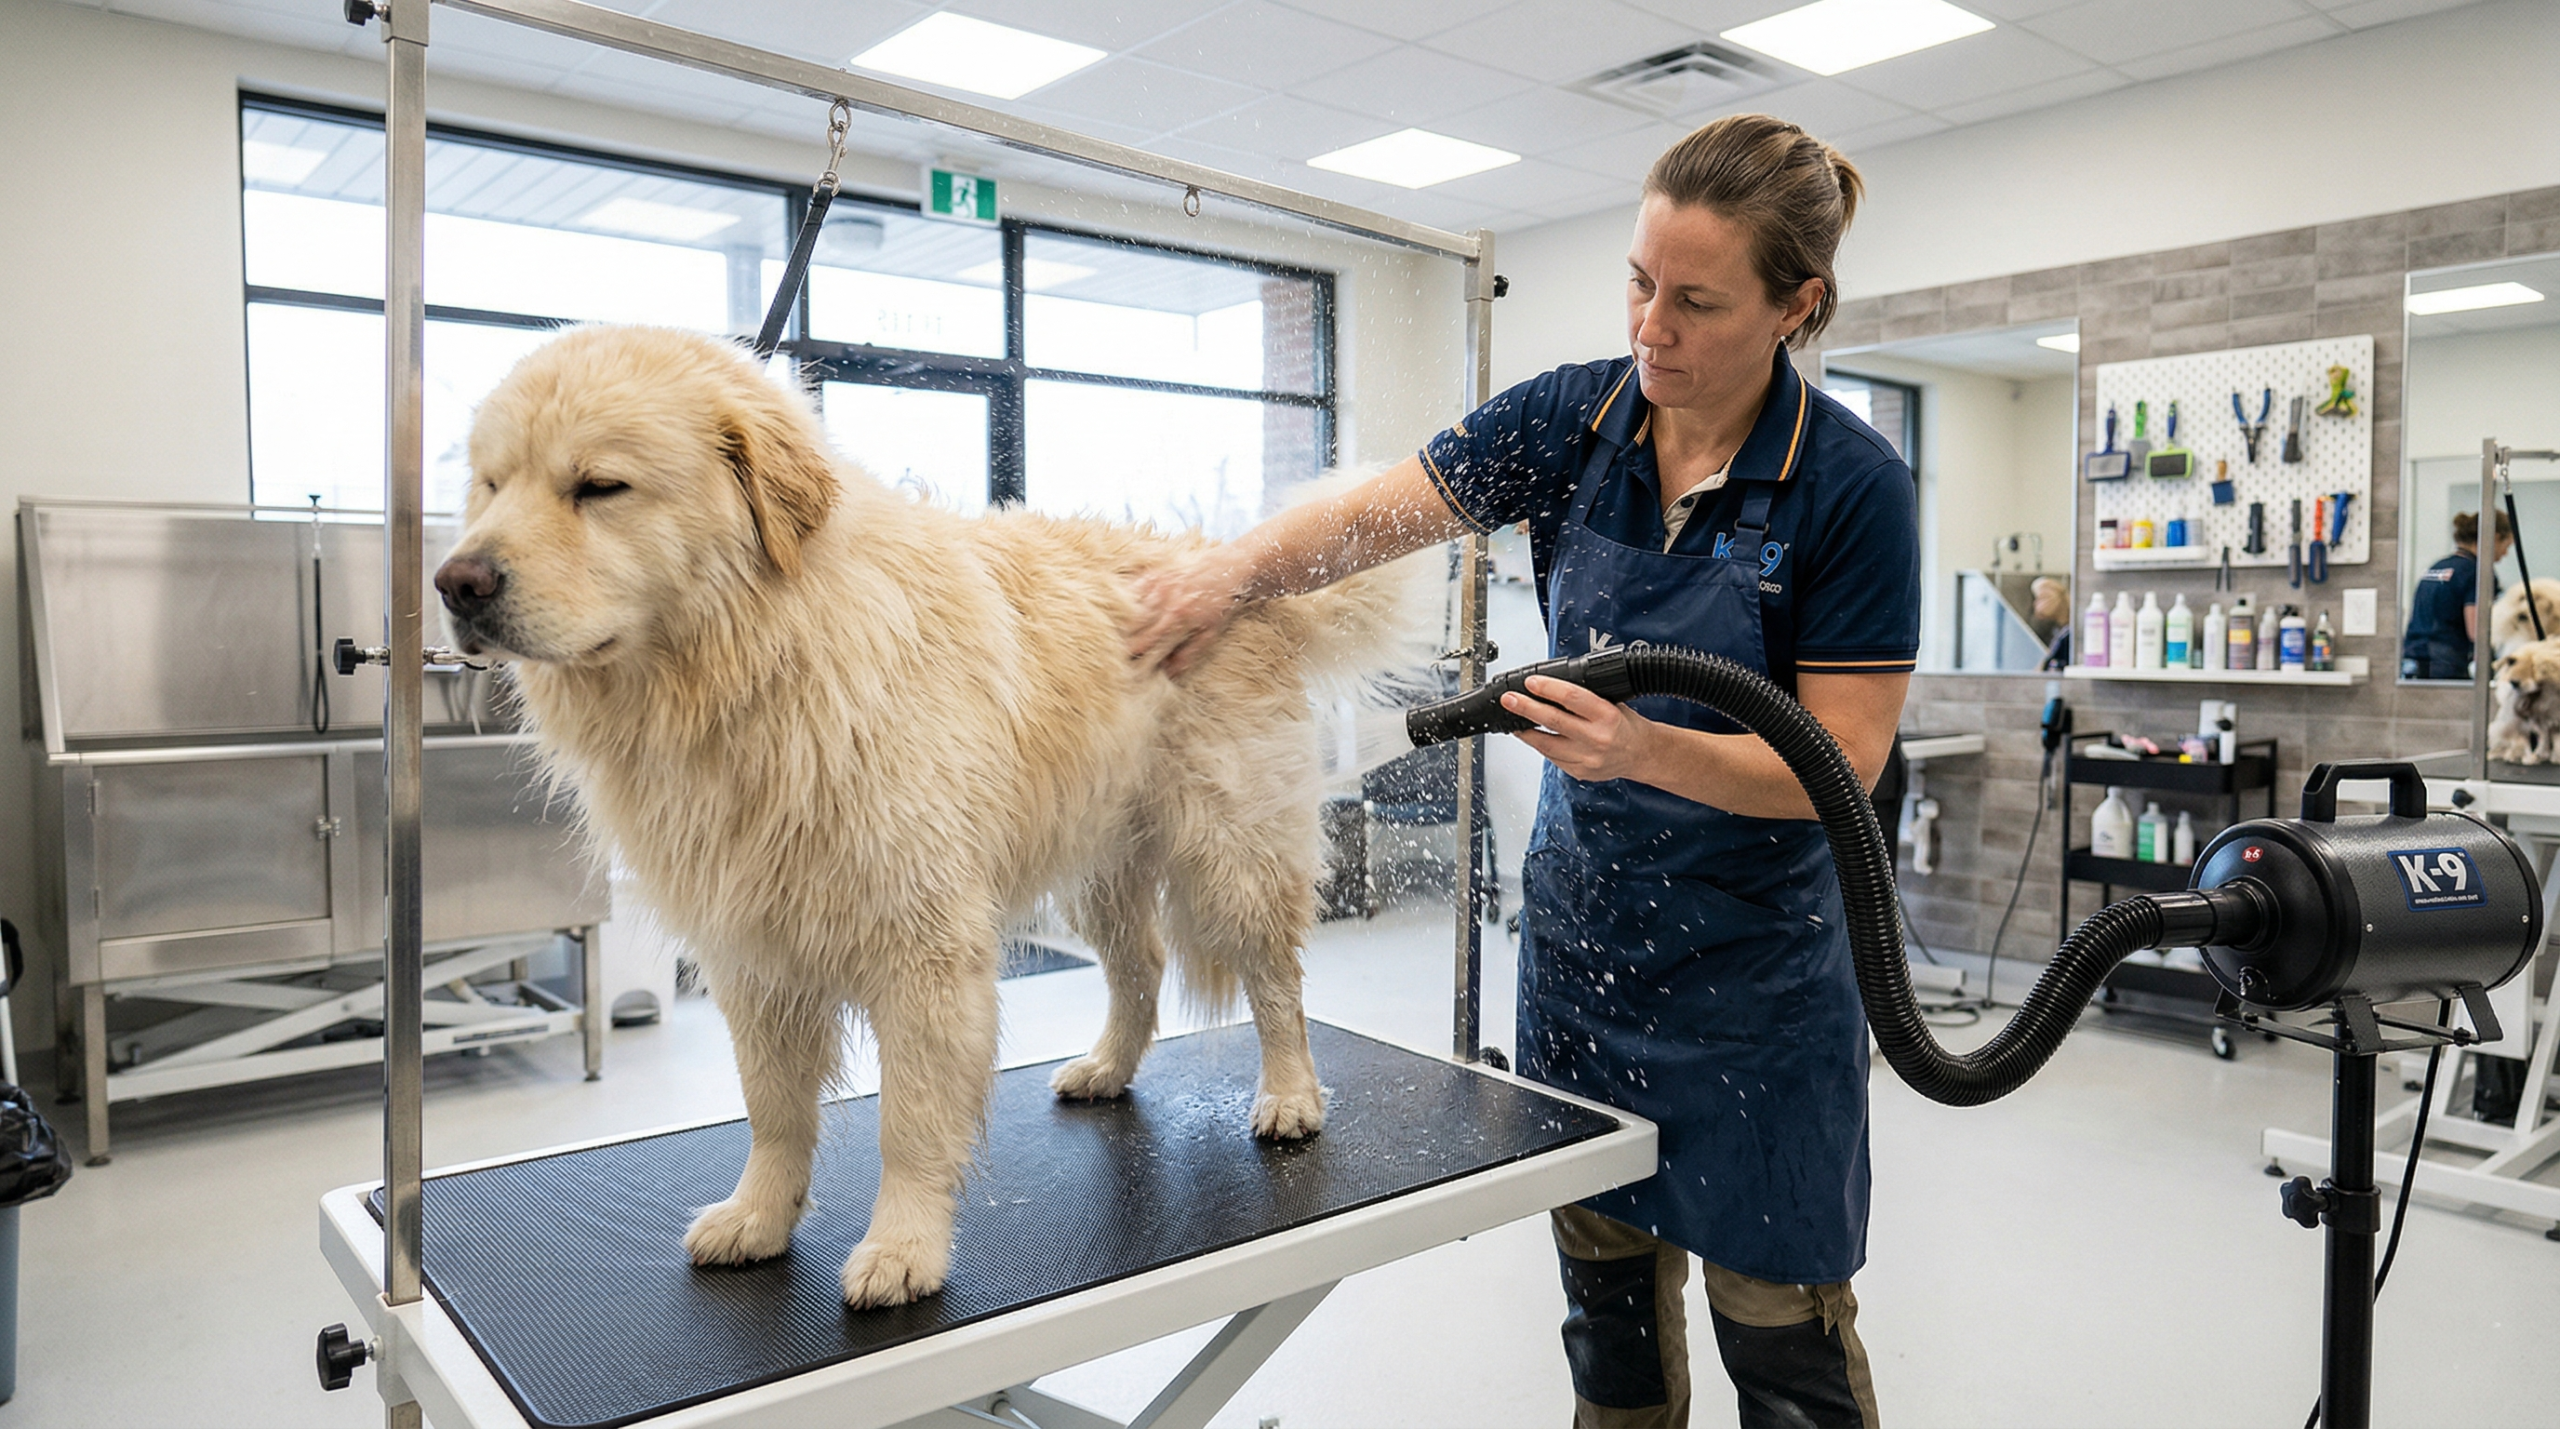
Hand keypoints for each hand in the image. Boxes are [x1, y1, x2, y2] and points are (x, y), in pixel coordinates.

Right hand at [1125, 544, 1251, 674]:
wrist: (1231, 569)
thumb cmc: (1221, 604)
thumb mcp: (1209, 634)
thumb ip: (1187, 655)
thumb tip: (1169, 675)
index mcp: (1177, 621)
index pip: (1146, 646)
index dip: (1134, 660)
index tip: (1125, 671)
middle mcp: (1164, 603)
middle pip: (1132, 630)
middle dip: (1122, 645)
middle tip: (1112, 656)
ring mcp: (1157, 586)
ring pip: (1128, 609)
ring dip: (1118, 625)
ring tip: (1109, 637)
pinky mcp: (1155, 574)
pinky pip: (1131, 587)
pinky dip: (1122, 600)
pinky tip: (1115, 610)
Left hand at [1503, 676, 1657, 782]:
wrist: (1642, 755)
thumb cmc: (1626, 726)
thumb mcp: (1612, 703)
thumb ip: (1585, 698)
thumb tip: (1550, 688)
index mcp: (1608, 715)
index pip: (1571, 698)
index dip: (1547, 688)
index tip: (1530, 682)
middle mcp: (1597, 738)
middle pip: (1553, 720)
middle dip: (1526, 708)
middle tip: (1509, 700)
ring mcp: (1588, 758)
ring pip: (1547, 744)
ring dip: (1526, 731)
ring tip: (1513, 720)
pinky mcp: (1580, 771)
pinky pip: (1552, 758)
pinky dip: (1539, 746)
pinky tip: (1532, 736)